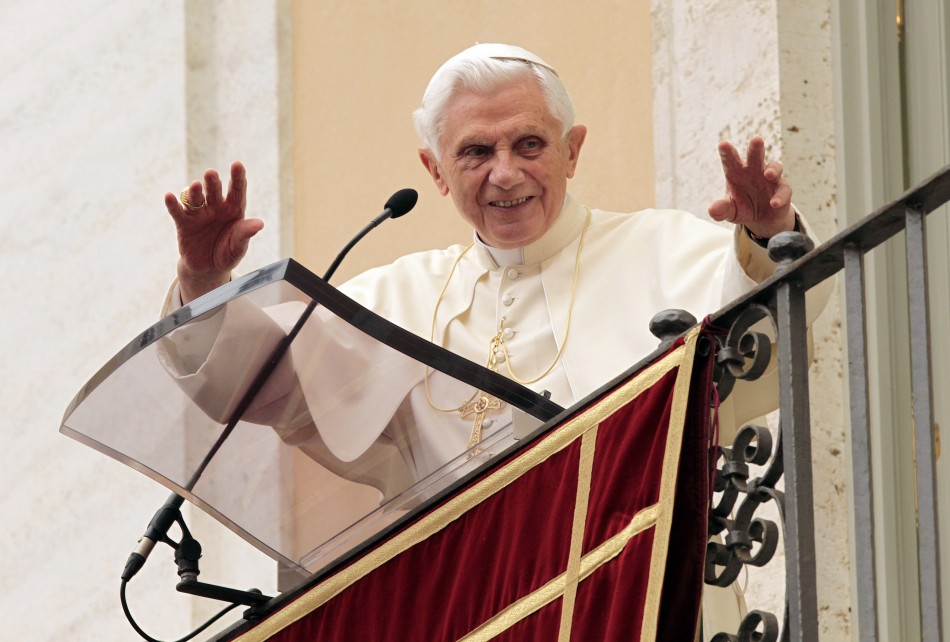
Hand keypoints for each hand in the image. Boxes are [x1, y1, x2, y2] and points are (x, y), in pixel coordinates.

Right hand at [164, 161, 262, 302]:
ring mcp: (199, 214)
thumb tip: (259, 224)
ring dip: (194, 192)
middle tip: (211, 173)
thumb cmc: (227, 253)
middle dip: (213, 182)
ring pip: (196, 199)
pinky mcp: (184, 224)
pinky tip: (169, 196)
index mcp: (233, 209)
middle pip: (214, 191)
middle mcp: (216, 207)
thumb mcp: (238, 247)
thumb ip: (245, 234)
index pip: (237, 191)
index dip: (238, 177)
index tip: (238, 164)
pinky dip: (173, 205)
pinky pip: (178, 212)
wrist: (208, 269)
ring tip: (195, 185)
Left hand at [707, 136, 795, 238]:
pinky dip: (779, 196)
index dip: (727, 152)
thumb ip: (722, 209)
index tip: (723, 144)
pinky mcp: (782, 189)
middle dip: (756, 147)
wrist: (762, 220)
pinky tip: (774, 203)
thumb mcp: (730, 211)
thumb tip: (712, 210)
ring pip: (774, 167)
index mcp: (736, 172)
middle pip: (755, 155)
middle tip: (757, 139)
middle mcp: (754, 170)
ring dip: (773, 169)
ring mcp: (770, 178)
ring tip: (768, 174)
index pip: (730, 160)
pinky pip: (783, 190)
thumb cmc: (743, 208)